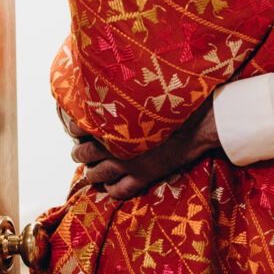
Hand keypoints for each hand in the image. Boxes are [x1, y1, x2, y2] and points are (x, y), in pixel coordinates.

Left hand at [71, 101, 219, 199]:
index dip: (74, 129)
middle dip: (79, 153)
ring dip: (91, 173)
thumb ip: (124, 94)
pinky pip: (120, 190)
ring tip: (91, 171)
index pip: (78, 128)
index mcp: (113, 122)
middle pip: (84, 154)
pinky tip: (110, 186)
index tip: (74, 128)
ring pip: (97, 175)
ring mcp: (129, 163)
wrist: (199, 122)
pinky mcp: (144, 176)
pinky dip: (111, 190)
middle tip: (79, 151)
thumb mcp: (145, 92)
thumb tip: (112, 83)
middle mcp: (116, 144)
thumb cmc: (174, 102)